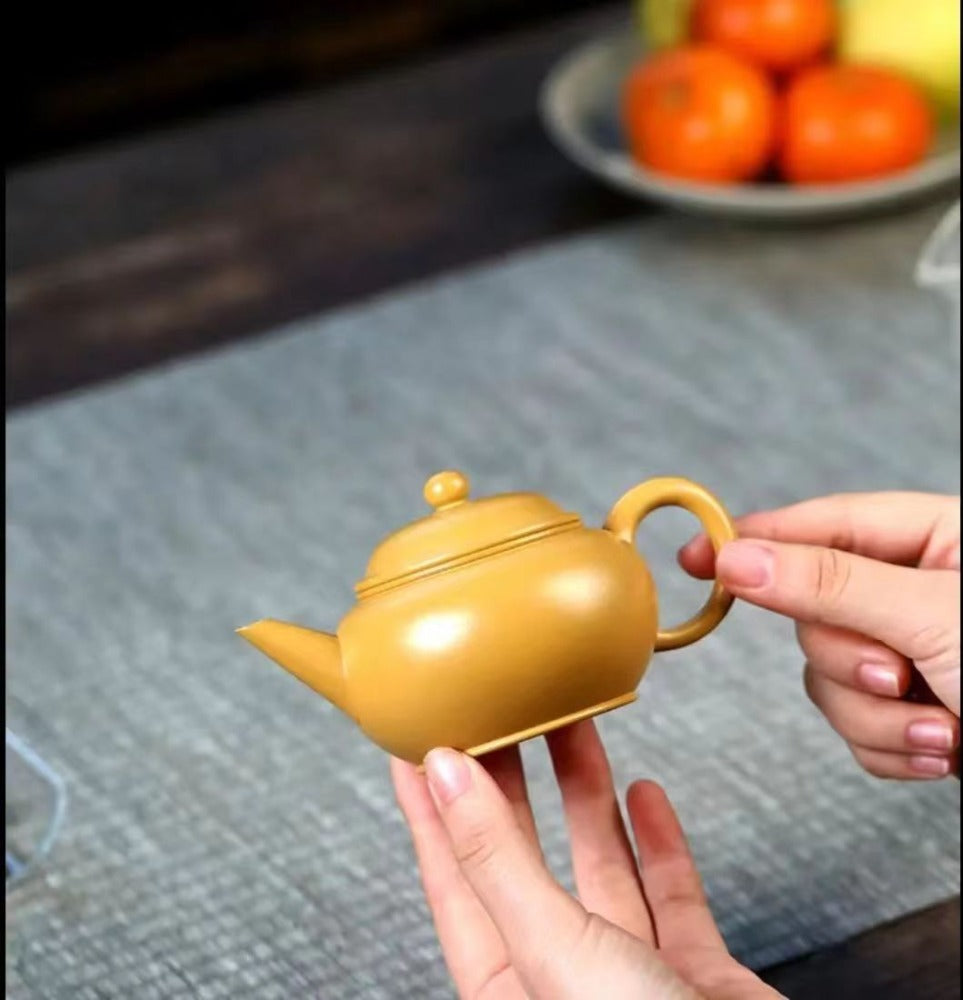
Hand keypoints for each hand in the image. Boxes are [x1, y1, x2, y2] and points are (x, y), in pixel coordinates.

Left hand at [392, 721, 781, 999]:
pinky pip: (669, 893)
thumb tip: (443, 775)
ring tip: (572, 726)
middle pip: (523, 857)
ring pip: (597, 865)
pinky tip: (645, 795)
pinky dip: (658, 842)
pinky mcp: (694, 973)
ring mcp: (629, 975)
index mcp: (505, 986)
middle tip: (500, 713)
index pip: (452, 874)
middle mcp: (560, 978)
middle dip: (510, 781)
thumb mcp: (553, 948)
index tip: (419, 745)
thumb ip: (497, 859)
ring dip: (586, 793)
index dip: (432, 807)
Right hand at [680, 491, 959, 779]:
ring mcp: (914, 656)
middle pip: (814, 616)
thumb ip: (830, 584)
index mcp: (935, 540)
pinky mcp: (916, 714)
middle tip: (899, 675)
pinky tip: (950, 752)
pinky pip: (858, 731)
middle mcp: (916, 594)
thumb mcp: (937, 617)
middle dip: (853, 662)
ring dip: (882, 719)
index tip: (696, 556)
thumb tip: (740, 556)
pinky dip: (897, 752)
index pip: (821, 526)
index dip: (755, 540)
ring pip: (830, 683)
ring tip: (948, 729)